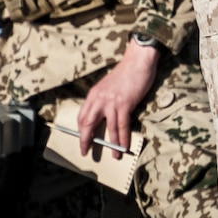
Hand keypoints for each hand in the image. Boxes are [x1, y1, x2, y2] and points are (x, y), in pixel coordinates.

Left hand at [75, 40, 162, 155]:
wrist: (137, 61)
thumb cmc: (125, 73)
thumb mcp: (108, 86)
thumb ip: (103, 99)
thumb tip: (104, 116)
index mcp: (93, 94)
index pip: (82, 115)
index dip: (81, 130)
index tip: (82, 139)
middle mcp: (99, 99)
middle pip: (87, 123)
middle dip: (86, 140)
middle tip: (85, 152)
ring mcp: (111, 102)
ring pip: (109, 128)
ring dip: (111, 144)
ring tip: (114, 155)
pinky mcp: (124, 103)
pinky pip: (122, 125)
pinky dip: (123, 138)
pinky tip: (124, 146)